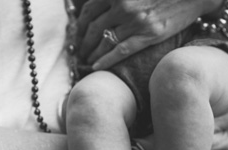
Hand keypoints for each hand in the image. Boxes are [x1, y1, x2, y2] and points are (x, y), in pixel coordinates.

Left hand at [77, 0, 213, 69]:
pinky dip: (105, 60)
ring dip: (91, 52)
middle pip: (93, 28)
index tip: (78, 31)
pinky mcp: (148, 35)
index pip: (89, 10)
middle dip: (83, 41)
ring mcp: (135, 22)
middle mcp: (123, 5)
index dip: (81, 23)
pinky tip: (95, 67)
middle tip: (79, 49)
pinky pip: (120, 51)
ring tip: (86, 59)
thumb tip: (100, 5)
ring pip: (104, 42)